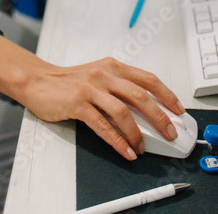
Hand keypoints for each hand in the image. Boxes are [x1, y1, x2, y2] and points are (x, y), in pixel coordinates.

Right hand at [18, 56, 184, 160]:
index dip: (166, 94)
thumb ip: (120, 88)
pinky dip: (118, 141)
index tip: (178, 109)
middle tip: (169, 133)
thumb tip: (146, 111)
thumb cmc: (70, 81)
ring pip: (123, 111)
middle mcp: (104, 74)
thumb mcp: (99, 77)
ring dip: (137, 133)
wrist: (39, 81)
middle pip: (140, 95)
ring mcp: (91, 88)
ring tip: (143, 147)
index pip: (147, 78)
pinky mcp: (78, 104)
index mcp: (113, 66)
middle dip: (159, 117)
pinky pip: (103, 126)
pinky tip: (126, 150)